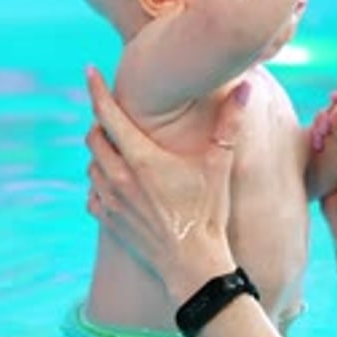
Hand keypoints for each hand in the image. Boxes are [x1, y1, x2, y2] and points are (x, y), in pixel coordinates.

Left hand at [85, 67, 249, 304]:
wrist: (194, 265)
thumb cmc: (209, 213)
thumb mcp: (220, 165)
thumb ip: (230, 123)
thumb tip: (247, 87)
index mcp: (142, 159)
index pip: (108, 114)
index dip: (96, 89)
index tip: (89, 71)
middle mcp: (119, 177)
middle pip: (94, 137)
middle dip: (102, 123)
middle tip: (118, 120)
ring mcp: (111, 201)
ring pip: (91, 165)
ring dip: (101, 154)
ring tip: (121, 152)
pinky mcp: (109, 221)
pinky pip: (92, 193)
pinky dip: (99, 183)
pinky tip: (116, 184)